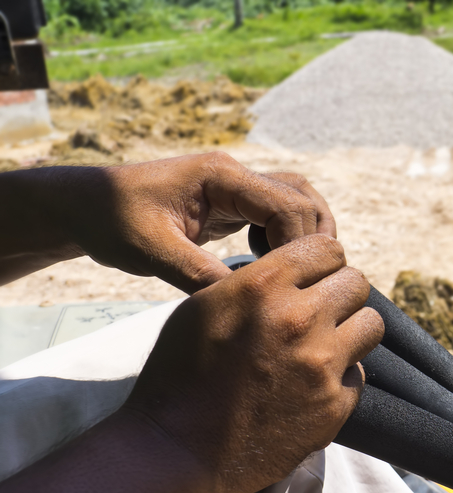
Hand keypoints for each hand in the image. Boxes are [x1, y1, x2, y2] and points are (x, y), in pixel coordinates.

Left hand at [0, 152, 334, 292]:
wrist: (85, 207)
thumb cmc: (111, 222)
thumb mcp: (152, 252)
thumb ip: (199, 275)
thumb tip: (247, 301)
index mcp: (220, 177)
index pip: (287, 205)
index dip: (298, 245)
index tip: (289, 283)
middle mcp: (235, 175)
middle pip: (303, 200)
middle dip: (312, 242)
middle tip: (302, 283)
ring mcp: (236, 187)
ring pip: (298, 202)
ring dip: (307, 236)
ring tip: (299, 273)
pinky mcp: (233, 203)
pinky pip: (278, 214)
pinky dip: (288, 238)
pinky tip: (272, 266)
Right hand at [122, 234, 382, 492]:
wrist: (178, 449)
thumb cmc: (182, 373)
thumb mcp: (205, 306)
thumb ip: (259, 281)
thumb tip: (300, 271)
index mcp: (263, 287)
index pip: (328, 249)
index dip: (320, 263)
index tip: (310, 279)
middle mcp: (299, 320)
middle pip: (356, 283)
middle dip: (338, 294)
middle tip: (318, 313)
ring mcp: (322, 365)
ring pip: (370, 324)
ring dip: (350, 331)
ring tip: (323, 345)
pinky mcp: (334, 405)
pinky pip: (358, 373)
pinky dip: (339, 377)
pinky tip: (309, 386)